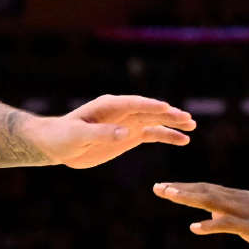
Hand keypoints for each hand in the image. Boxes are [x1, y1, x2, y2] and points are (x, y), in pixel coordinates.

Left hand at [32, 96, 194, 169]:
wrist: (57, 145)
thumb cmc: (63, 136)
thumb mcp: (78, 135)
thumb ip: (101, 133)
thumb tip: (125, 133)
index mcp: (109, 105)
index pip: (134, 103)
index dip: (149, 106)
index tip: (166, 108)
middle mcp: (122, 111)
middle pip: (149, 110)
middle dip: (168, 114)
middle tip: (187, 119)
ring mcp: (127, 123)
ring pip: (155, 121)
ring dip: (172, 123)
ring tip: (191, 126)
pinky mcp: (128, 136)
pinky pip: (152, 134)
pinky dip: (167, 136)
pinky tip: (183, 140)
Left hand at [152, 183, 248, 248]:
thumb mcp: (247, 221)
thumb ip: (227, 218)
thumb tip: (208, 218)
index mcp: (237, 198)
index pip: (206, 190)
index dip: (184, 188)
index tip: (164, 187)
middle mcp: (239, 200)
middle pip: (204, 192)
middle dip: (180, 189)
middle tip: (157, 187)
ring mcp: (245, 212)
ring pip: (212, 202)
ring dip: (189, 197)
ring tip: (169, 195)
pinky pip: (228, 225)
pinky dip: (210, 225)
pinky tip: (194, 227)